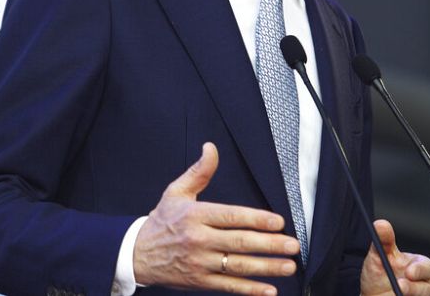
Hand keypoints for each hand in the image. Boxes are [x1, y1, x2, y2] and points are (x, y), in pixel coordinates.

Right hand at [133, 142, 299, 295]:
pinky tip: (269, 290)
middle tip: (293, 246)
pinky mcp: (200, 281)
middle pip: (239, 242)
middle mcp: (198, 240)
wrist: (137, 254)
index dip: (257, 219)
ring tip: (288, 266)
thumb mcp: (176, 192)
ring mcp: (199, 263)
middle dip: (270, 245)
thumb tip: (211, 148)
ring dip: (266, 267)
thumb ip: (199, 172)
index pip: (231, 217)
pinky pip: (229, 286)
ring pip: (238, 266)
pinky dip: (250, 290)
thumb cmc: (161, 221)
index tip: (278, 222)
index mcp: (195, 216)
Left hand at [360, 219, 429, 295]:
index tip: (409, 272)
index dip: (420, 270)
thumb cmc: (378, 274)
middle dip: (415, 288)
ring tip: (396, 291)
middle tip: (400, 286)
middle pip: (428, 288)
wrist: (371, 295)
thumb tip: (380, 224)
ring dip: (410, 294)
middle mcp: (423, 284)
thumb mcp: (378, 256)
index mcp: (419, 266)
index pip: (427, 267)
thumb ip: (382, 241)